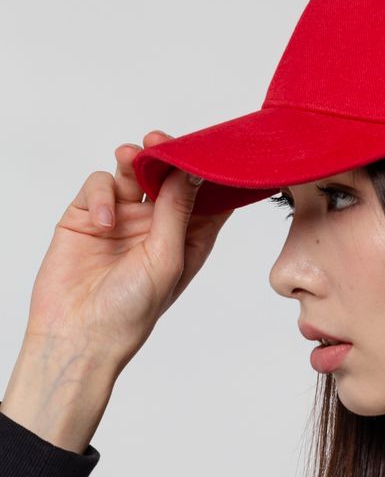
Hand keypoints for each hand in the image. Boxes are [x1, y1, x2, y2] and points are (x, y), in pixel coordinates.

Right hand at [21, 130, 234, 378]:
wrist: (78, 335)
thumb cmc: (132, 310)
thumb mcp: (167, 258)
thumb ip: (178, 211)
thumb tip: (192, 169)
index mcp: (189, 236)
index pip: (208, 193)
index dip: (211, 169)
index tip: (213, 146)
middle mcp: (158, 223)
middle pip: (169, 175)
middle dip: (168, 154)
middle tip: (161, 141)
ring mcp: (123, 217)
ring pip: (132, 171)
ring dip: (134, 160)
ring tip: (131, 156)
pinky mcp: (88, 215)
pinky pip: (99, 186)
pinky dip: (102, 194)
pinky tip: (103, 221)